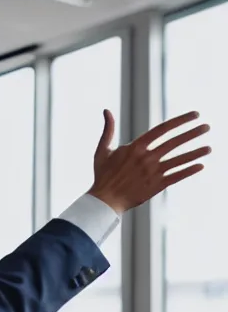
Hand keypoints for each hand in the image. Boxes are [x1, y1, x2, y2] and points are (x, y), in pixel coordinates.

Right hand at [88, 109, 210, 213]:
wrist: (105, 200)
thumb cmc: (102, 176)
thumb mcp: (102, 150)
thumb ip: (108, 130)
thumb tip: (106, 111)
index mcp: (135, 147)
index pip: (163, 129)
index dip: (180, 121)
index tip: (194, 115)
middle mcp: (147, 158)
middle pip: (174, 143)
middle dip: (192, 133)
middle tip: (206, 127)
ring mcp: (153, 172)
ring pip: (179, 160)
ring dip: (195, 153)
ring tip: (209, 148)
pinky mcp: (156, 185)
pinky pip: (176, 176)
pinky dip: (189, 170)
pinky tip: (200, 165)